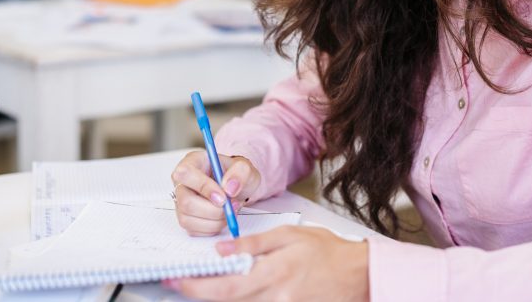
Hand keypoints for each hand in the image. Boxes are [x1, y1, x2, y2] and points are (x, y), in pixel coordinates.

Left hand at [167, 225, 368, 301]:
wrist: (356, 275)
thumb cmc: (327, 251)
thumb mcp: (290, 235)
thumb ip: (254, 245)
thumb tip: (222, 250)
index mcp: (274, 274)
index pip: (225, 286)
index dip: (196, 286)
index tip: (175, 279)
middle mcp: (275, 298)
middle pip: (225, 301)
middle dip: (198, 292)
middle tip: (179, 281)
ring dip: (217, 295)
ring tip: (202, 282)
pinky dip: (237, 299)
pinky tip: (230, 289)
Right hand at [171, 150, 260, 235]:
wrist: (237, 188)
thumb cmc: (236, 175)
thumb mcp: (245, 168)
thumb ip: (240, 172)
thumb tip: (229, 187)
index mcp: (192, 162)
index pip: (185, 173)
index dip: (204, 187)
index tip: (223, 197)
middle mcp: (182, 182)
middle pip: (185, 201)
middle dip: (212, 210)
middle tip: (231, 206)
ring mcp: (181, 201)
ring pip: (188, 219)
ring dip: (214, 221)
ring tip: (230, 211)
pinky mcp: (186, 218)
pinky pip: (193, 230)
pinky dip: (212, 228)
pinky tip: (222, 218)